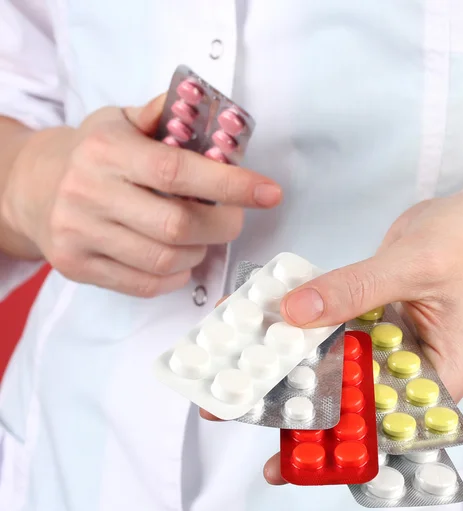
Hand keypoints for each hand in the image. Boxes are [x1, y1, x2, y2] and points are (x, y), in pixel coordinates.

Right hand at [0, 95, 281, 296]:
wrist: (33, 188)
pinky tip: (178, 256)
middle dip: (221, 226)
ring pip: (165, 260)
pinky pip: (146, 284)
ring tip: (199, 235)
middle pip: (178, 225)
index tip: (268, 193)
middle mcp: (89, 194)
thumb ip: (167, 116)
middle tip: (231, 219)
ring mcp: (80, 234)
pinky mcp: (79, 267)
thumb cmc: (93, 154)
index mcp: (107, 151)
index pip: (178, 171)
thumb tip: (216, 112)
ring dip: (198, 251)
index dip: (229, 185)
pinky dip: (176, 275)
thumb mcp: (122, 121)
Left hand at [203, 182, 462, 484]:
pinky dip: (296, 321)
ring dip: (284, 361)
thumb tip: (293, 313)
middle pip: (346, 398)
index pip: (378, 428)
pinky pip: (328, 322)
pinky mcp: (368, 314)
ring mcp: (384, 341)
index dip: (330, 448)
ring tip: (230, 370)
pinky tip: (257, 320)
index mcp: (433, 379)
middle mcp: (404, 368)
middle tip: (231, 412)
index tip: (282, 460)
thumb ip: (354, 290)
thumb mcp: (417, 266)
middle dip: (291, 406)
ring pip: (329, 359)